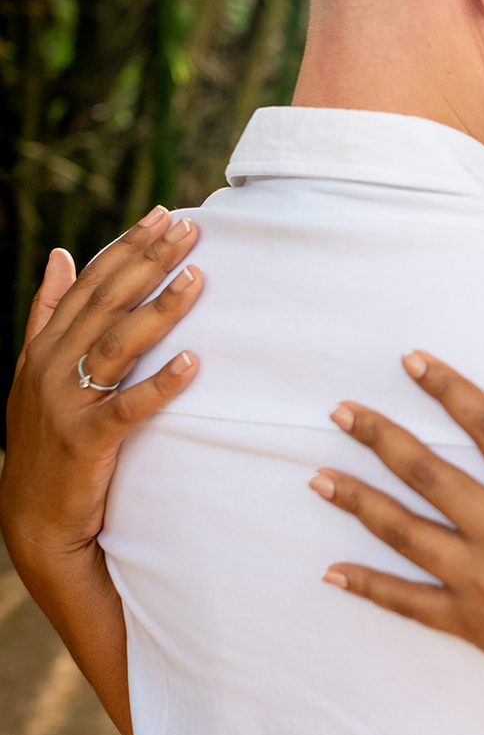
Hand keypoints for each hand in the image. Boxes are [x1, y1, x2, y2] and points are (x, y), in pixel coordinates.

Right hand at [0, 207, 204, 734]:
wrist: (33, 519)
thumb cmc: (46, 440)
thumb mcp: (36, 372)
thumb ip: (48, 312)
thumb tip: (61, 255)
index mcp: (45, 345)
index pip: (92, 283)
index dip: (128, 246)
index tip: (165, 215)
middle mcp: (51, 366)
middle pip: (107, 302)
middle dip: (150, 261)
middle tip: (192, 230)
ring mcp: (66, 403)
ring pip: (118, 345)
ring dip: (160, 309)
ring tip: (198, 279)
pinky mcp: (86, 441)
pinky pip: (130, 407)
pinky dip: (162, 383)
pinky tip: (194, 361)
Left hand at [312, 350, 483, 734]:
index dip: (451, 390)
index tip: (413, 361)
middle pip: (431, 475)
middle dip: (381, 439)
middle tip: (341, 410)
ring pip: (407, 534)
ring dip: (359, 502)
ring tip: (318, 475)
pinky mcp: (475, 626)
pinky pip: (410, 604)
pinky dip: (369, 587)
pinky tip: (332, 571)